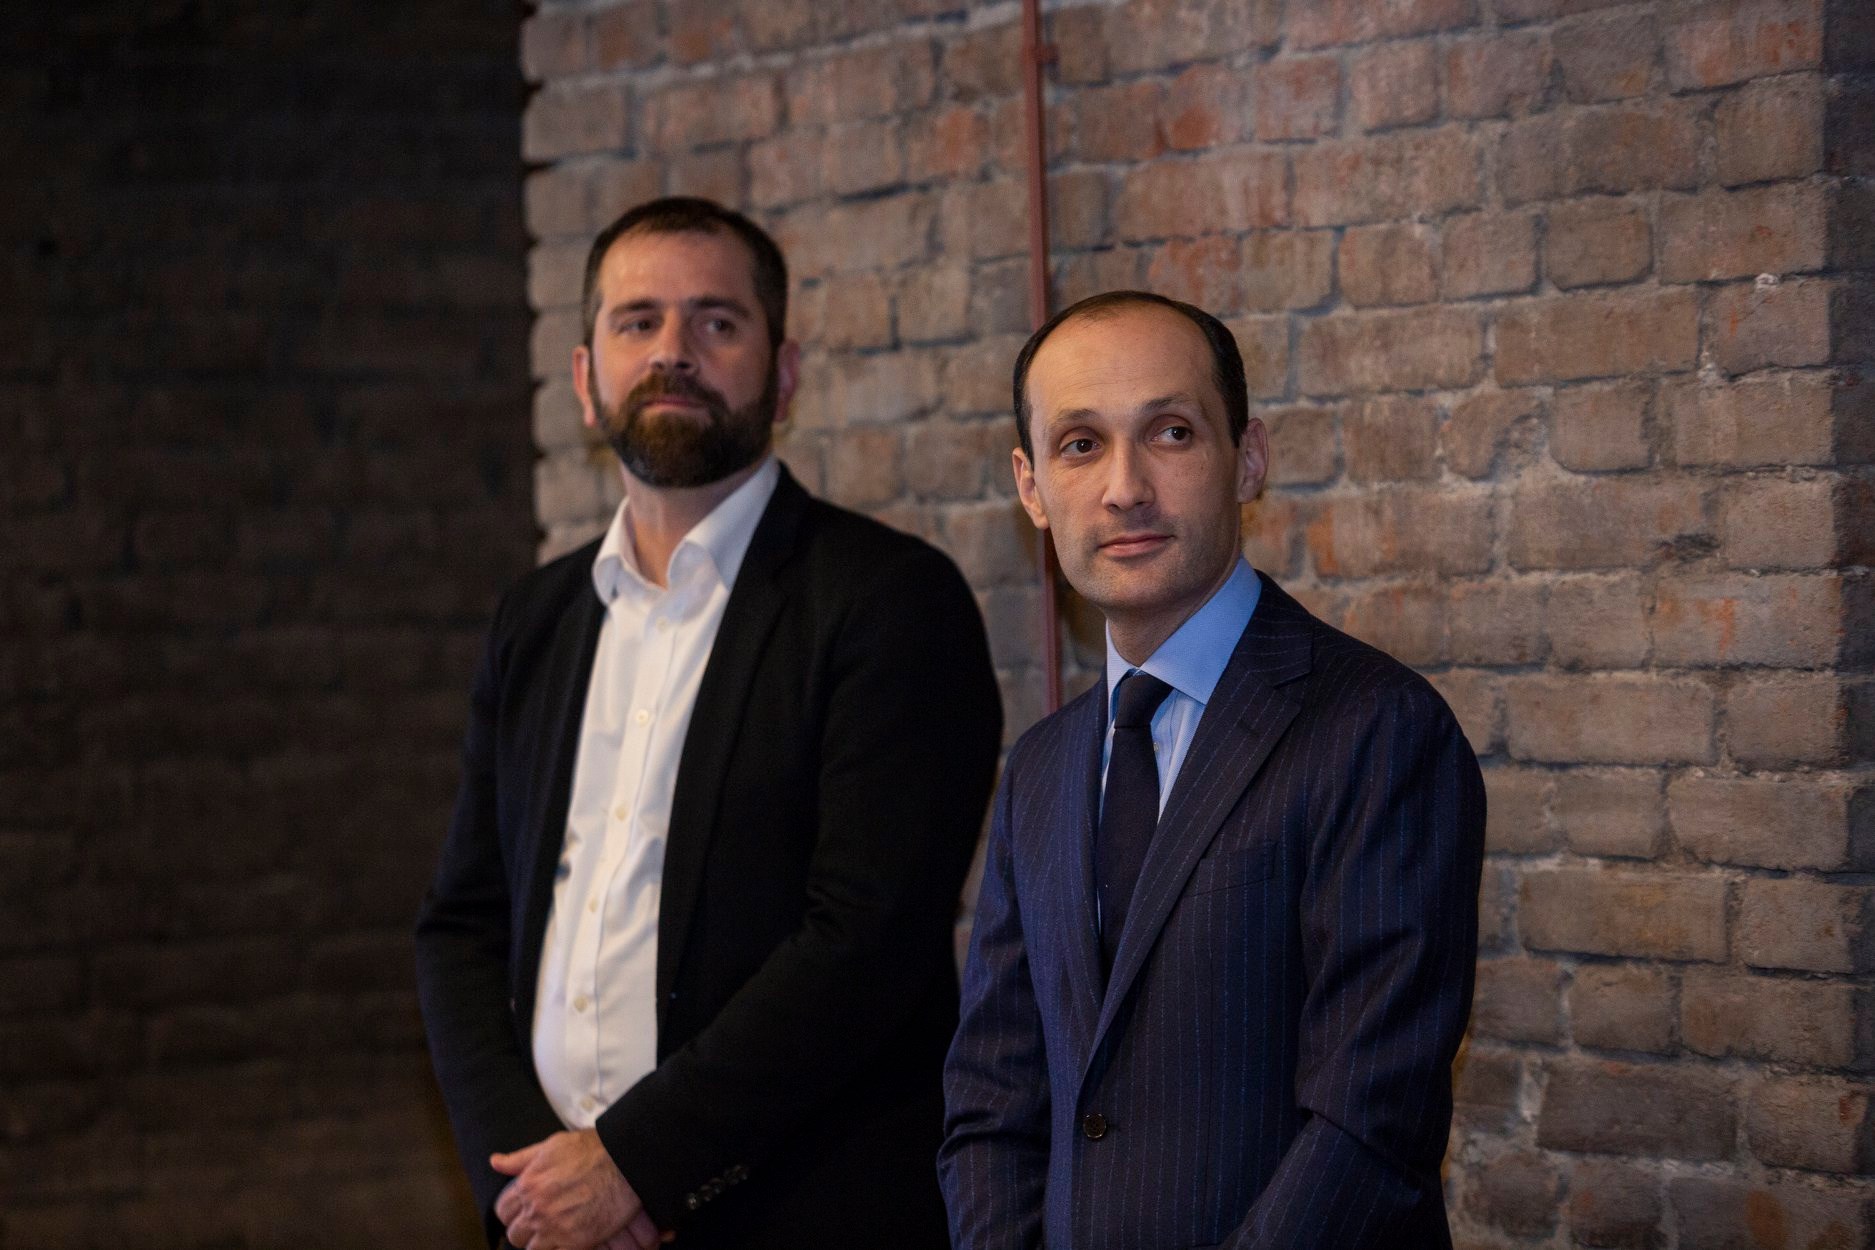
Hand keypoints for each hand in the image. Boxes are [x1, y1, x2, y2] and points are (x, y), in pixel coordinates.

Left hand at [491, 1129, 662, 1248]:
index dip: (512, 1211)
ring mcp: (555, 1228)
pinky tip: (568, 1238)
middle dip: (524, 1228)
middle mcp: (537, 1209)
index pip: (503, 1210)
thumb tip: (495, 1162)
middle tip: (541, 1222)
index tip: (525, 1210)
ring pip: (531, 1248)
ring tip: (555, 1231)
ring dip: (540, 1242)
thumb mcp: (552, 1145)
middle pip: (514, 1234)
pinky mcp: (576, 1242)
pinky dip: (558, 1248)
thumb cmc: (592, 1150)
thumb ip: (521, 1158)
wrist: (627, 1162)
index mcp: (528, 1184)